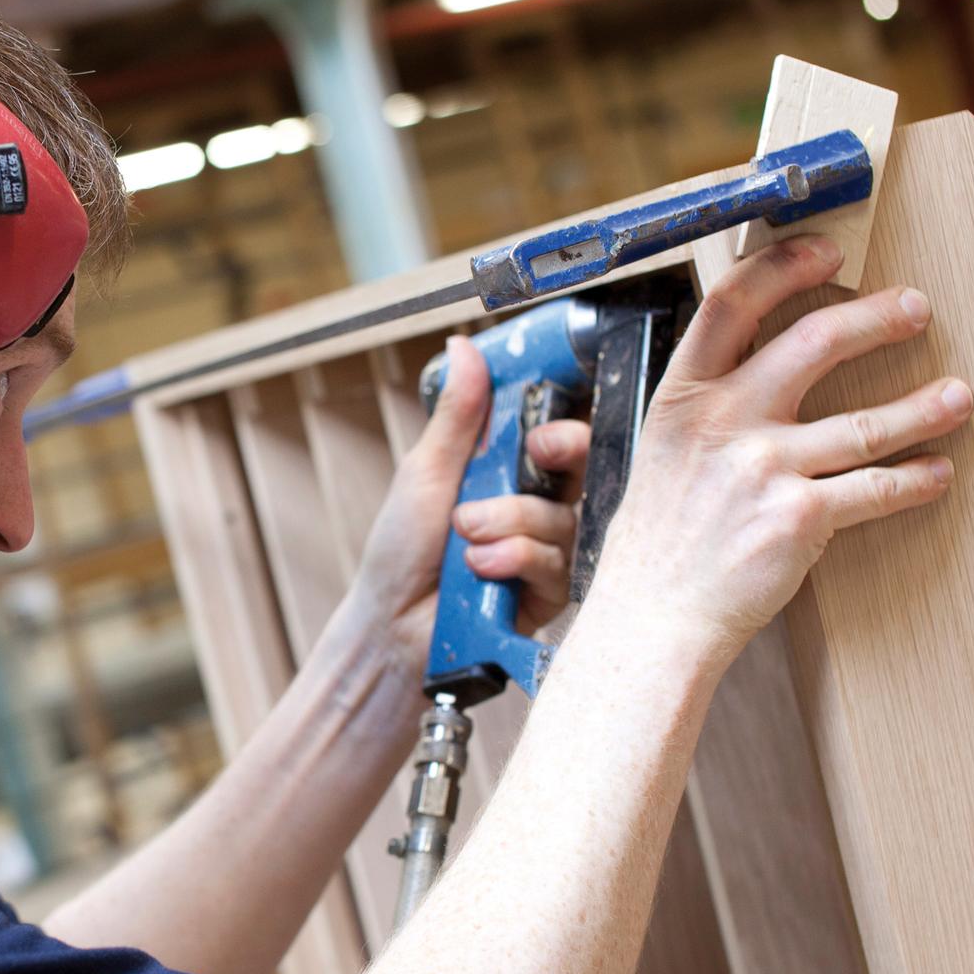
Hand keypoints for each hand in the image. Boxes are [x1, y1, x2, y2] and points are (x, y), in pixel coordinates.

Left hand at [350, 335, 589, 657]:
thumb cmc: (401, 551)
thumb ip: (457, 415)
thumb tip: (463, 348)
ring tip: (464, 538)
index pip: (556, 434)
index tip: (545, 420)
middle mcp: (535, 507)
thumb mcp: (426, 471)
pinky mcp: (552, 594)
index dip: (562, 421)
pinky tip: (482, 569)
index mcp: (507, 471)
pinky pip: (558, 563)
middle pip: (581, 468)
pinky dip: (515, 560)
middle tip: (533, 455)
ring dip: (509, 521)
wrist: (392, 625)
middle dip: (560, 455)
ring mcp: (547, 550)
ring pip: (563, 517)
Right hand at [593, 235, 970, 661]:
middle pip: (814, 341)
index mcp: (681, 399)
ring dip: (925, 406)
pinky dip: (916, 480)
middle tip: (913, 308)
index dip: (782, 267)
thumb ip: (705, 406)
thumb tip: (756, 365)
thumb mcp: (661, 453)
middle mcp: (723, 424)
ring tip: (956, 397)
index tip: (824, 252)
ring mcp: (762, 470)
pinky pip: (877, 490)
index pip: (730, 305)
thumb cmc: (658, 541)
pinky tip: (935, 472)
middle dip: (877, 317)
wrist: (653, 614)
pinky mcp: (800, 518)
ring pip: (867, 423)